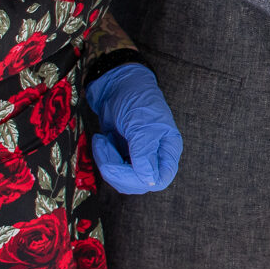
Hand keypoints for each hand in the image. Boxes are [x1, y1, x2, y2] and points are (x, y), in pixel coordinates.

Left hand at [86, 63, 182, 193]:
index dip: (141, 179)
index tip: (122, 167)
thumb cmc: (137, 100)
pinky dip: (103, 158)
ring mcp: (137, 157)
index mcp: (167, 149)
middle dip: (116, 170)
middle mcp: (155, 156)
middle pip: (138, 182)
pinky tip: (103, 140)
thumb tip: (150, 182)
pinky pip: (112, 169)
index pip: (161, 178)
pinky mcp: (122, 155)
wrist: (117, 86)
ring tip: (102, 141)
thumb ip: (145, 154)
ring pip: (122, 178)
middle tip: (104, 147)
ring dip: (106, 163)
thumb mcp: (141, 126)